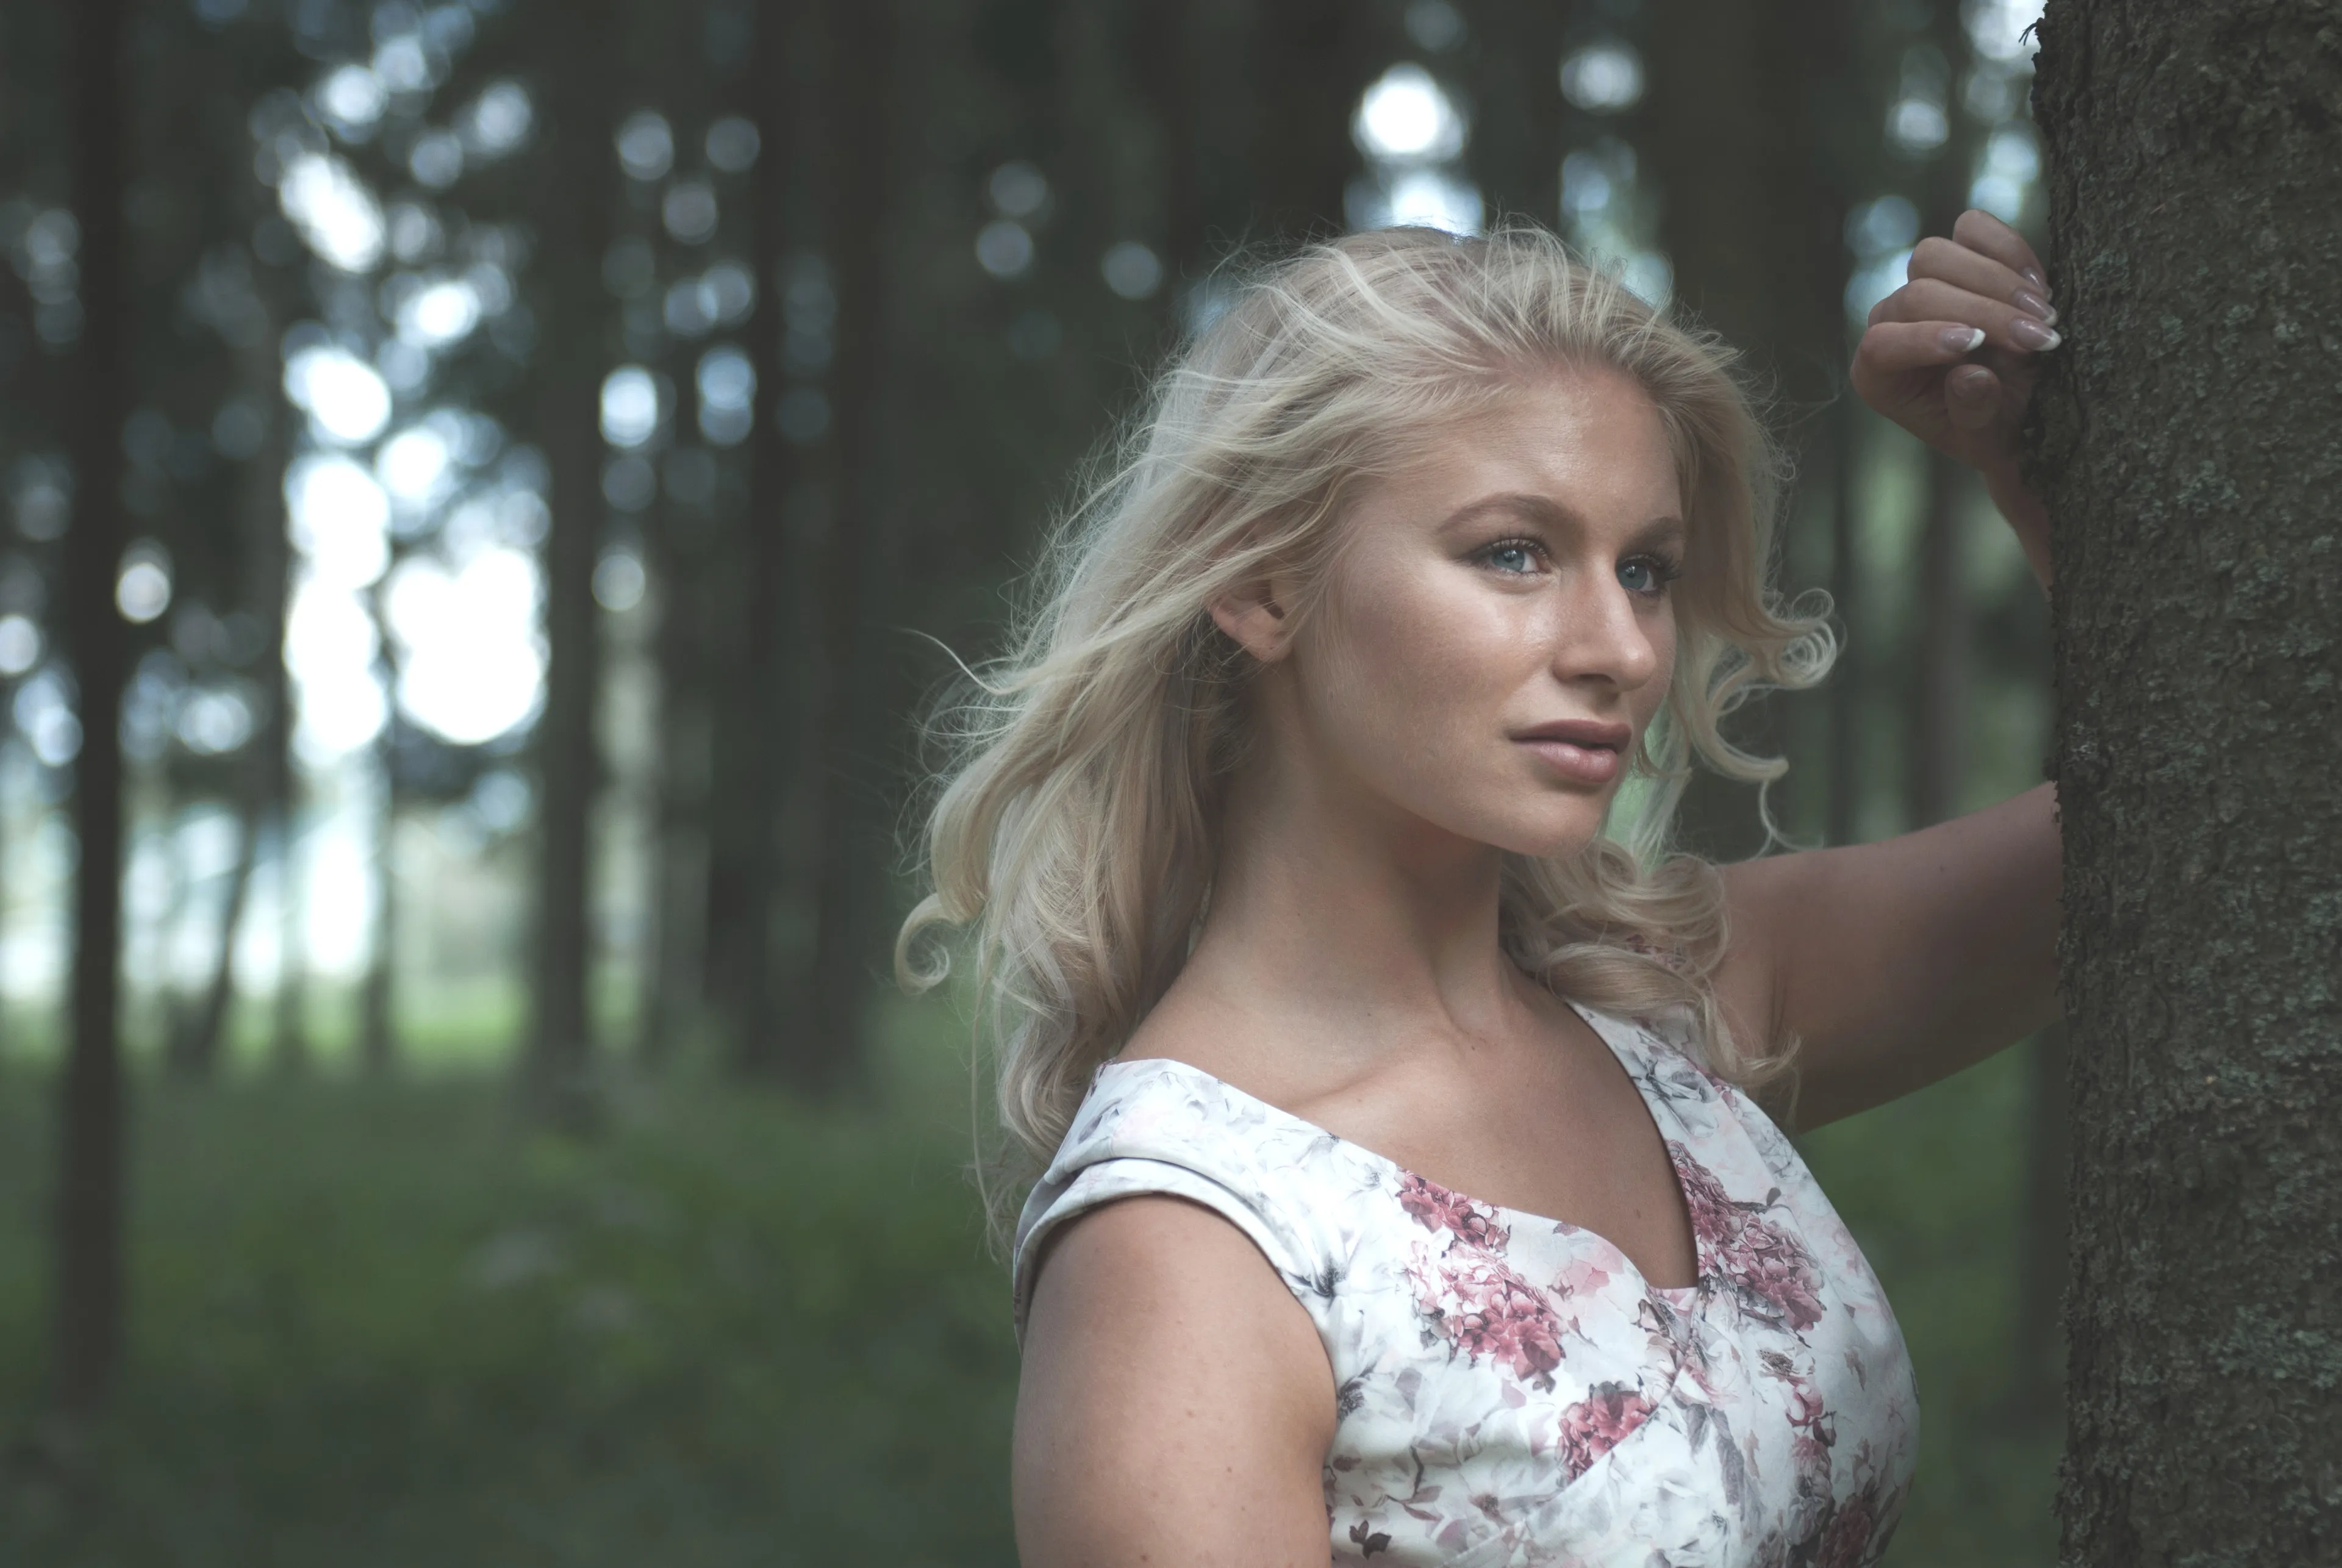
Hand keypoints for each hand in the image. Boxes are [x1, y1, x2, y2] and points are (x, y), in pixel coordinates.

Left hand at [1851, 209, 2055, 582]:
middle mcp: (1890, 323)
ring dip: (1998, 281)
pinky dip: (2008, 249)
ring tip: (2046, 316)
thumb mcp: (1985, 439)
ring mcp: (1921, 284)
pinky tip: (2040, 287)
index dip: (1924, 339)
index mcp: (1879, 375)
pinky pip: (1972, 229)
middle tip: (2041, 339)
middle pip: (1919, 294)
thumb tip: (1970, 376)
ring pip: (1936, 254)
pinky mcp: (1958, 256)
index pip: (1881, 344)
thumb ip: (1972, 412)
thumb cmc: (1994, 429)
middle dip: (1984, 313)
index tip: (1975, 345)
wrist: (2023, 405)